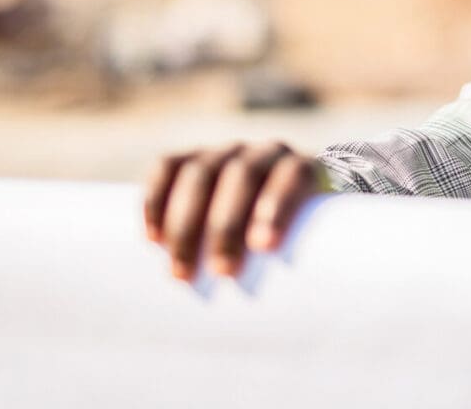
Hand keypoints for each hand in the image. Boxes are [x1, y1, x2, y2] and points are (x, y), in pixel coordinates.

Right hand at [143, 141, 322, 279]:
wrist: (283, 203)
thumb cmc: (303, 239)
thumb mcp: (319, 244)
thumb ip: (317, 261)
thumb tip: (313, 318)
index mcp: (303, 167)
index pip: (294, 174)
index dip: (279, 205)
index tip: (265, 247)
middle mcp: (264, 154)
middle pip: (242, 175)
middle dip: (227, 224)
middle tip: (223, 272)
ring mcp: (225, 151)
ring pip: (201, 172)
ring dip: (186, 222)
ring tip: (182, 271)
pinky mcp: (190, 159)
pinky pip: (167, 166)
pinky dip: (155, 198)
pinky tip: (151, 237)